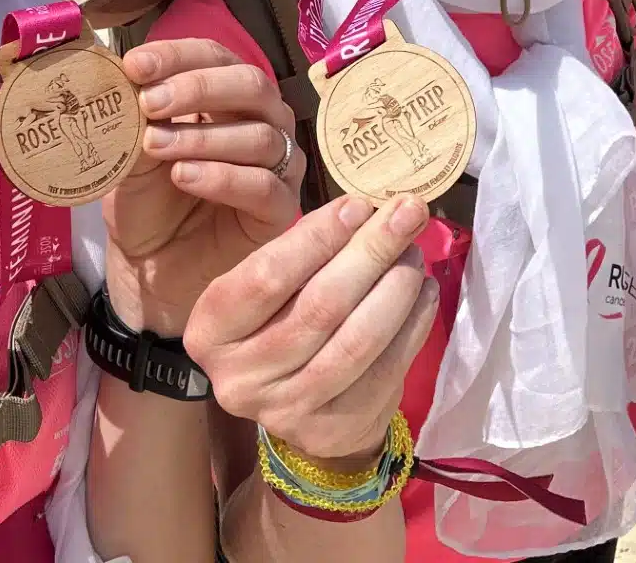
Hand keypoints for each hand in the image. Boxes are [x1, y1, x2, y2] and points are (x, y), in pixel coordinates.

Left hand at [102, 38, 302, 334]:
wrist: (150, 271)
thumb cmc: (146, 204)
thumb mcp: (131, 155)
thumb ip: (135, 119)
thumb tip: (124, 81)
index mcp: (226, 96)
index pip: (214, 56)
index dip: (177, 56)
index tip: (134, 65)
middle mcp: (262, 121)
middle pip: (251, 84)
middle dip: (197, 87)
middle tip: (150, 101)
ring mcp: (277, 165)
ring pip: (260, 134)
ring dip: (203, 136)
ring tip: (155, 145)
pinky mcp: (281, 211)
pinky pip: (264, 185)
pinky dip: (223, 177)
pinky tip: (184, 177)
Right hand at [185, 193, 438, 463]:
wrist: (295, 404)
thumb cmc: (279, 320)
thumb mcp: (268, 284)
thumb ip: (303, 248)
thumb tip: (365, 210)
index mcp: (211, 331)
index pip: (266, 277)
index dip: (317, 238)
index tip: (359, 205)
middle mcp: (240, 378)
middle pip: (319, 307)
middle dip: (371, 252)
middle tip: (409, 212)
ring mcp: (287, 411)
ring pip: (356, 341)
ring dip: (396, 288)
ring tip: (415, 252)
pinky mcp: (333, 430)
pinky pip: (385, 370)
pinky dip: (413, 324)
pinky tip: (423, 291)